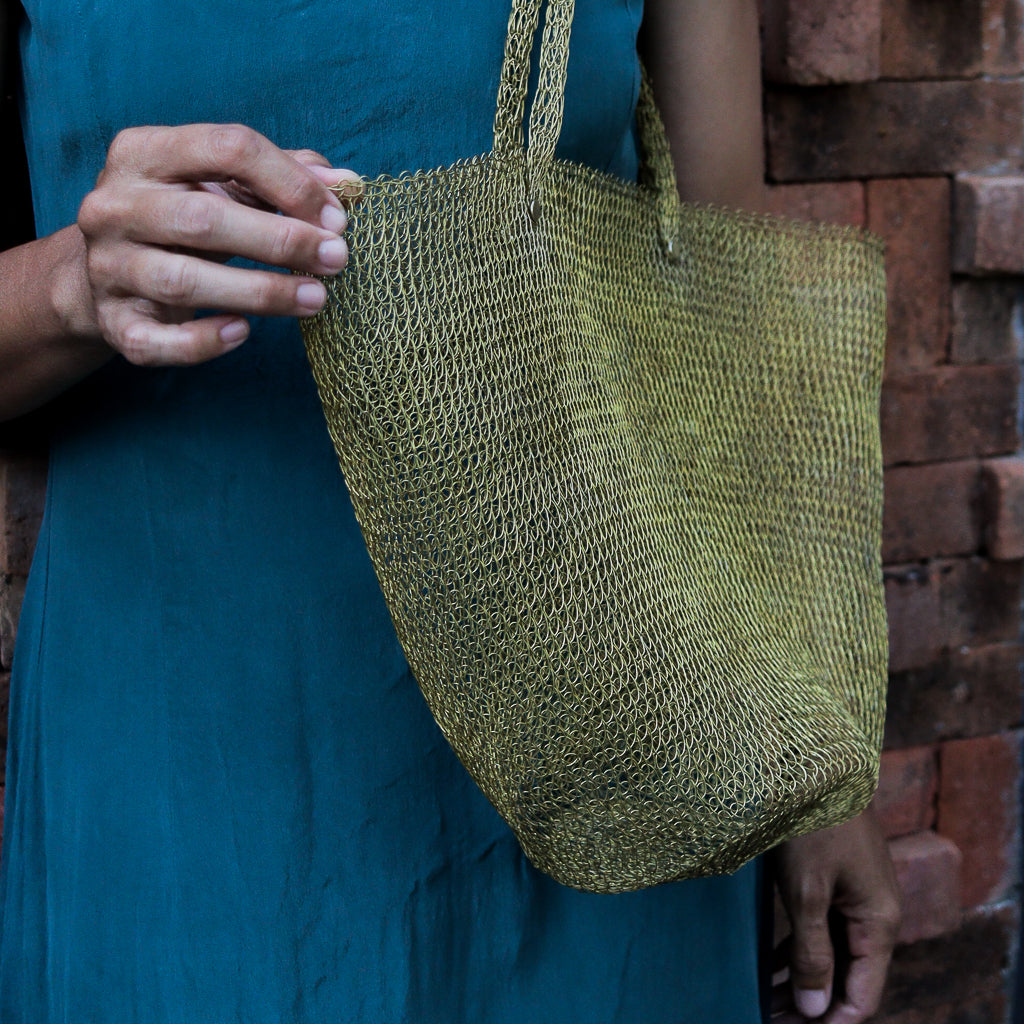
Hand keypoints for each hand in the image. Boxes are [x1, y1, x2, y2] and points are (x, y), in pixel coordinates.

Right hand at [74, 123, 358, 365]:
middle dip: (282, 240)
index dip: (290, 183)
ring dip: (260, 292)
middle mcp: (114, 205)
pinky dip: (204, 341)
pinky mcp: (113, 323)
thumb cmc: (183, 219)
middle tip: (336, 260)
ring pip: (184, 282)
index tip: (336, 219)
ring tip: (314, 299)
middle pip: (204, 219)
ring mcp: (107, 266)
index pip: (226, 148)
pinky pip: (156, 341)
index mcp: (144, 153)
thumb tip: (348, 185)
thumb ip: (283, 177)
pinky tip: (244, 332)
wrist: (108, 272)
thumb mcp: (224, 186)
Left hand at [769, 805, 900, 1022]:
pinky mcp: (837, 881)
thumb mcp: (806, 892)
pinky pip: (824, 929)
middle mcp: (875, 915)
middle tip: (768, 1016)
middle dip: (812, 1003)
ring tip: (766, 1000)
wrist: (814, 764)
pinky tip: (773, 966)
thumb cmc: (811, 824)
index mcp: (879, 923)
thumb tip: (814, 1010)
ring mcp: (858, 896)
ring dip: (803, 979)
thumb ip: (812, 953)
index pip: (862, 996)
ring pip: (834, 954)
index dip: (829, 1021)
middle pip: (849, 978)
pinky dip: (801, 950)